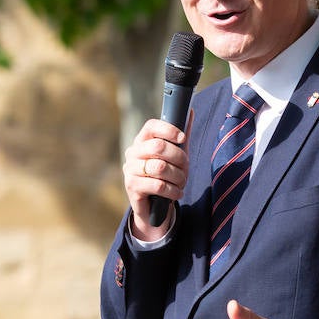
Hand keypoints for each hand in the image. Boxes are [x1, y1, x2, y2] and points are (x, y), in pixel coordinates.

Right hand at [124, 118, 188, 240]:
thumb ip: (181, 136)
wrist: (154, 207)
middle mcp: (132, 153)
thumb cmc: (165, 177)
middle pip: (158, 147)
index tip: (182, 138)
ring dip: (178, 177)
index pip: (151, 126)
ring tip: (181, 183)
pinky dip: (173, 191)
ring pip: (160, 167)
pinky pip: (157, 185)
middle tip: (186, 168)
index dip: (168, 130)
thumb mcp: (175, 156)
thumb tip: (190, 111)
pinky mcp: (131, 187)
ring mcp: (129, 169)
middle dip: (179, 158)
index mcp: (142, 141)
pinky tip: (176, 193)